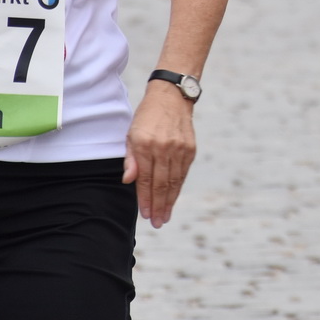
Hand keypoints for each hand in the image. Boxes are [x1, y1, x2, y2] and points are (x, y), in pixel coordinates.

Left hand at [124, 83, 196, 227]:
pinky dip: (178, 187)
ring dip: (170, 201)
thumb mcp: (131, 133)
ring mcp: (179, 148)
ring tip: (166, 217)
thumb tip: (128, 181)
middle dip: (159, 206)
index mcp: (145, 145)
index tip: (145, 214)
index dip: (145, 198)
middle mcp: (163, 148)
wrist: (171, 96)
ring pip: (174, 181)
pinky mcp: (190, 148)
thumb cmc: (147, 116)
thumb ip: (131, 158)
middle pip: (161, 184)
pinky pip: (183, 173)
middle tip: (157, 223)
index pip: (144, 179)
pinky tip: (174, 198)